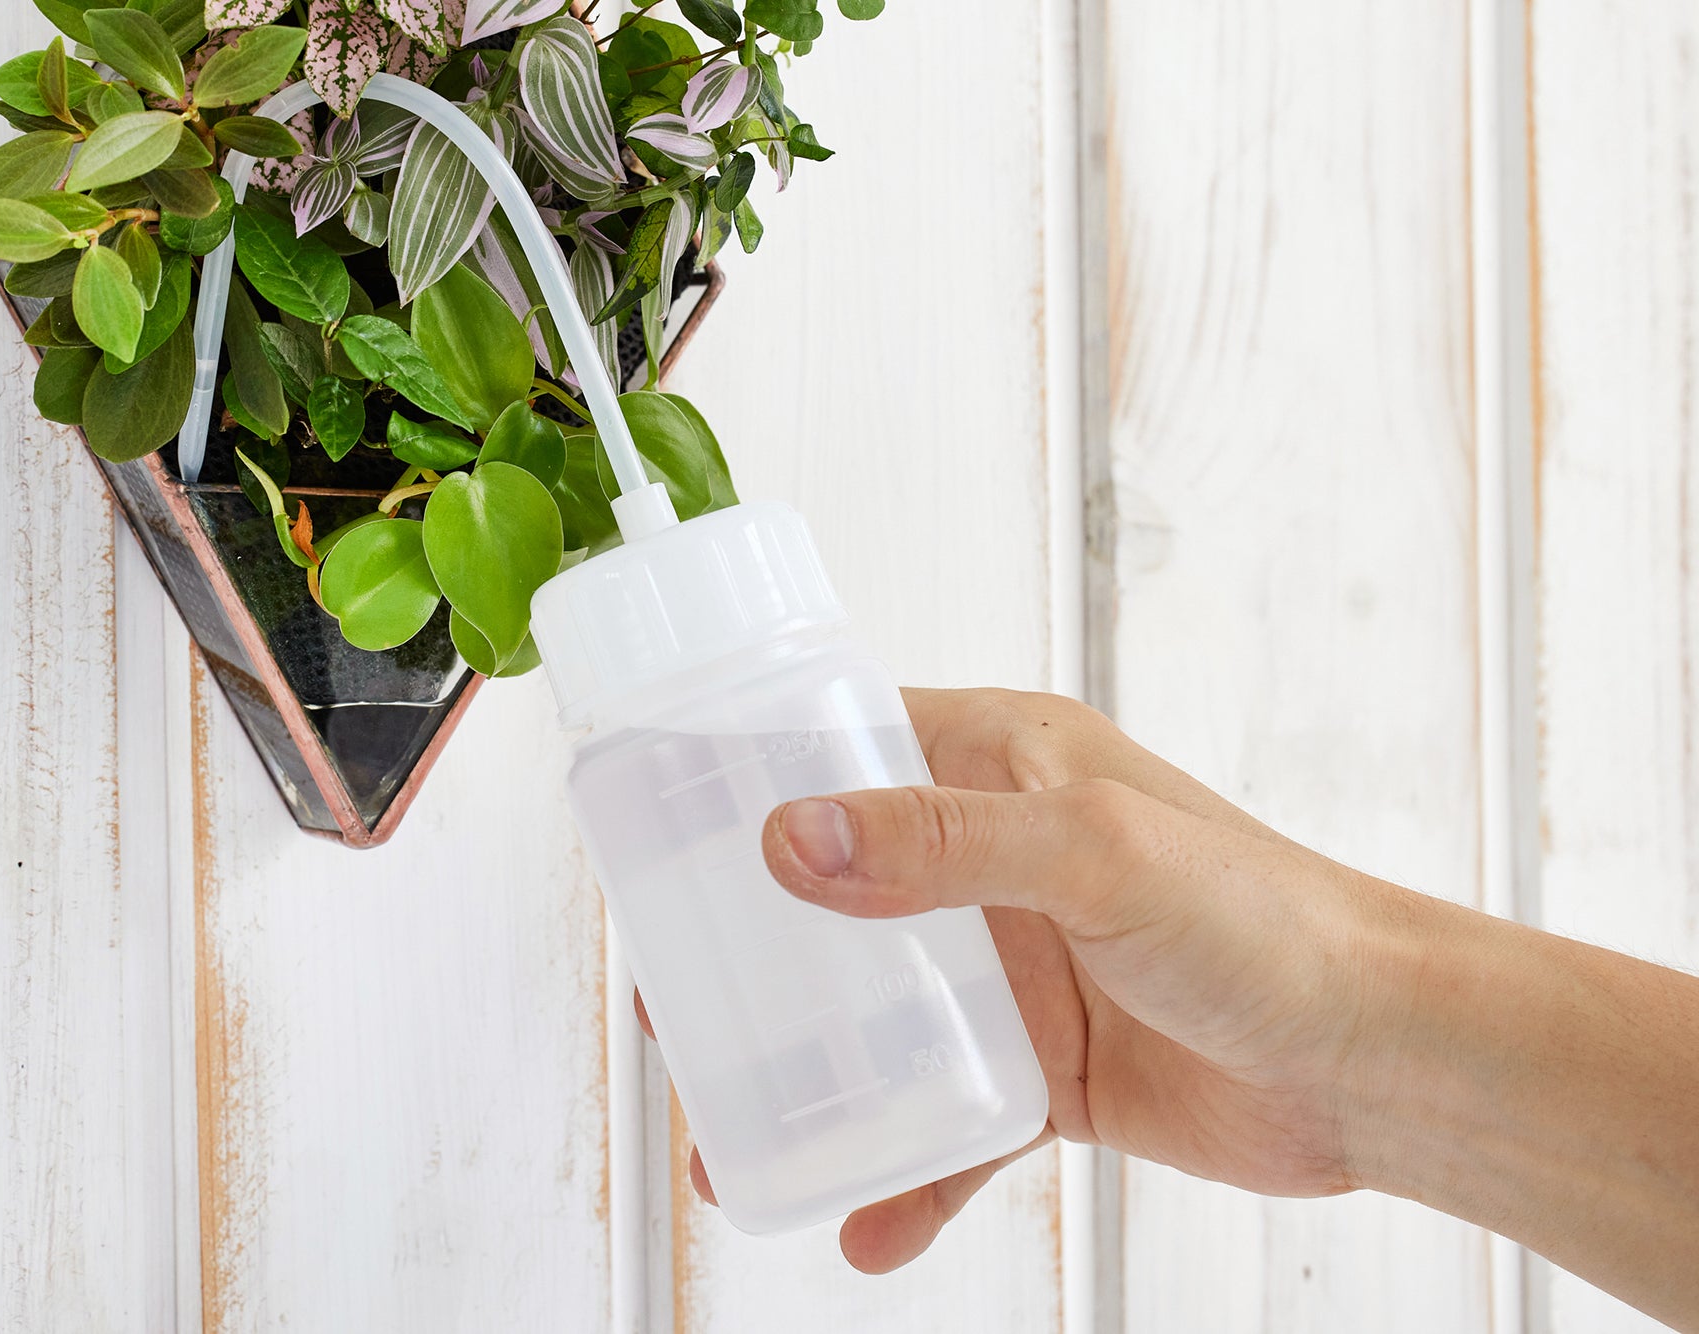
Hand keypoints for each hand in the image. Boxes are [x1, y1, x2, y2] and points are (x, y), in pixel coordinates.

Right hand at [638, 687, 1412, 1272]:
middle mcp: (993, 857)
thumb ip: (943, 841)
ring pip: (872, 1016)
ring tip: (730, 1146)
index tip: (655, 843)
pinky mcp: (1041, 1066)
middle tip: (671, 1013)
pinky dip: (902, 1171)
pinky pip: (943, 1117)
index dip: (743, 784)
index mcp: (1000, 763)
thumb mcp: (1096, 856)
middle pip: (832, 894)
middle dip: (747, 957)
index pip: (840, 745)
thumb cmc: (1267, 920)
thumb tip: (787, 841)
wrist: (1384, 1062)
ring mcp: (1013, 967)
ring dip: (805, 1080)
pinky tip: (867, 1227)